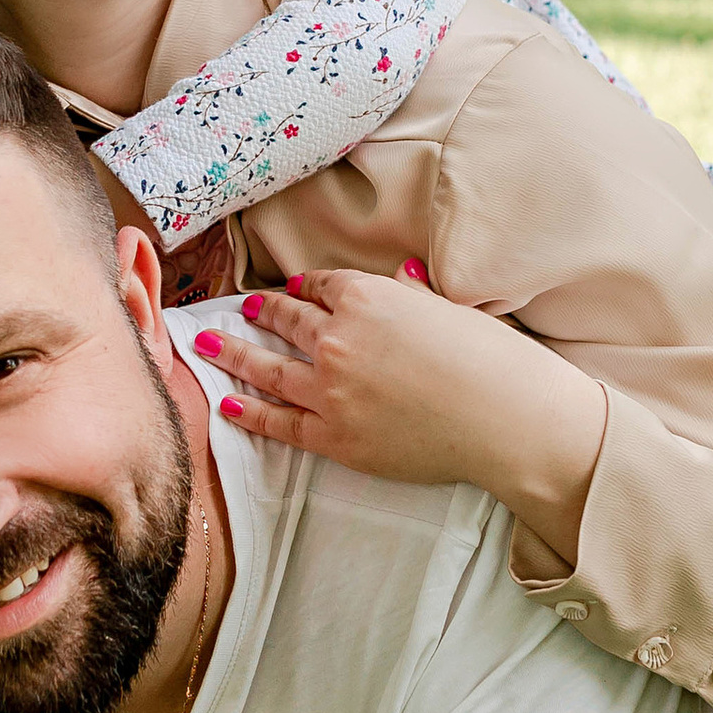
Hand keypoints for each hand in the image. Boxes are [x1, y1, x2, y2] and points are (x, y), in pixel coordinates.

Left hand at [191, 265, 592, 508]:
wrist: (507, 419)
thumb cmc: (492, 359)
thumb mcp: (451, 309)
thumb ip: (414, 295)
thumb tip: (402, 275)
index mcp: (368, 298)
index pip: (322, 286)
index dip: (304, 286)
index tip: (292, 289)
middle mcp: (339, 339)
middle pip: (287, 320)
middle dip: (262, 311)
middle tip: (241, 308)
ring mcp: (331, 390)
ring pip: (267, 367)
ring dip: (231, 353)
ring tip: (205, 344)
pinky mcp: (334, 437)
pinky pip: (279, 423)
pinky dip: (250, 412)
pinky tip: (228, 403)